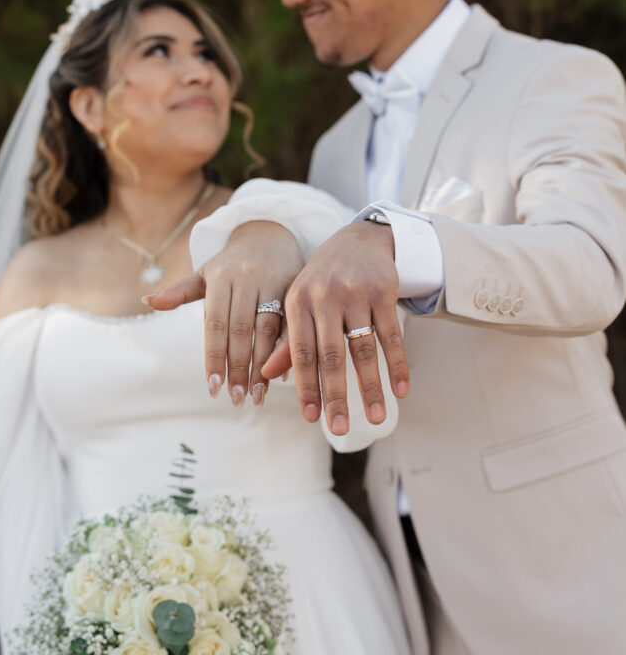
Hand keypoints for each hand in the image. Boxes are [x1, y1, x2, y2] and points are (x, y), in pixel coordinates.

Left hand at [145, 222, 303, 407]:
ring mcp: (273, 282)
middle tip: (235, 399)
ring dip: (262, 366)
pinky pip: (289, 323)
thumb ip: (179, 292)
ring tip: (256, 396)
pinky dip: (284, 350)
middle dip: (238, 368)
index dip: (214, 357)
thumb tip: (147, 301)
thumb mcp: (205, 273)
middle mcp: (246, 279)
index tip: (212, 387)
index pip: (215, 324)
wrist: (269, 232)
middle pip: (241, 330)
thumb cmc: (231, 263)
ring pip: (267, 329)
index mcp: (221, 277)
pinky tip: (280, 374)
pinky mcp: (294, 287)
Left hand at [262, 221, 408, 434]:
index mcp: (298, 301)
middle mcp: (325, 296)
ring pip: (363, 349)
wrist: (358, 240)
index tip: (311, 418)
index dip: (305, 386)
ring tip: (376, 419)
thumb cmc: (323, 280)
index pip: (301, 352)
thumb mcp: (300, 303)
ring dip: (371, 387)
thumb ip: (287, 340)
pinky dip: (397, 365)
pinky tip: (401, 390)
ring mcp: (356, 292)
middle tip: (338, 429)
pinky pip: (391, 335)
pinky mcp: (383, 291)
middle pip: (331, 355)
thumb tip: (267, 375)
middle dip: (336, 395)